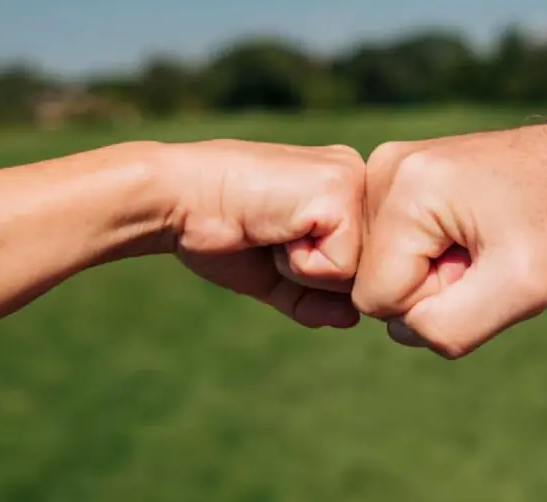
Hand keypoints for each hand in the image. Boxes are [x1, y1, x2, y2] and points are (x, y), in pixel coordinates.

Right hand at [160, 139, 364, 328]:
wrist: (179, 201)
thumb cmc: (220, 234)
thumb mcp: (276, 275)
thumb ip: (316, 298)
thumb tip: (353, 318)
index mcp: (343, 190)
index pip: (360, 263)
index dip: (315, 276)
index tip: (273, 242)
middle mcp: (355, 177)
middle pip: (366, 271)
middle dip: (314, 275)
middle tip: (271, 237)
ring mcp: (351, 180)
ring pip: (359, 271)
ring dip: (306, 269)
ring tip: (272, 232)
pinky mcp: (339, 191)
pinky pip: (341, 266)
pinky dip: (302, 264)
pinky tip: (274, 229)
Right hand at [352, 121, 546, 357]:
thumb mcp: (521, 290)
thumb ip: (448, 327)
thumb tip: (399, 328)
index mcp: (405, 191)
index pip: (375, 297)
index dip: (433, 302)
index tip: (480, 266)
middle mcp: (382, 168)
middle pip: (372, 279)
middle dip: (429, 285)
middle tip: (482, 254)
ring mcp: (384, 167)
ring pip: (379, 264)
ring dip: (430, 269)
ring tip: (477, 240)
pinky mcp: (394, 174)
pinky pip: (389, 245)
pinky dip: (427, 252)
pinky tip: (465, 230)